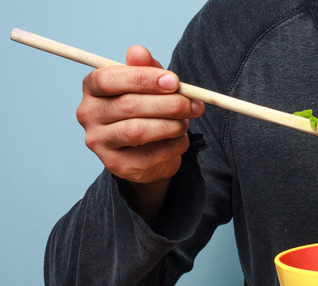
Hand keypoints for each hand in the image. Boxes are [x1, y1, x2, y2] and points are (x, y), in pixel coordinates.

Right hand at [76, 46, 203, 221]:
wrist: (149, 152)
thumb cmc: (148, 110)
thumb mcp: (150, 85)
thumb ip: (147, 68)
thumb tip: (139, 51)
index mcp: (93, 88)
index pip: (109, 79)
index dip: (143, 78)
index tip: (174, 81)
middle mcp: (88, 114)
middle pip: (128, 105)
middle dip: (168, 104)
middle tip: (193, 105)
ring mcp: (99, 142)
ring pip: (138, 131)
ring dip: (171, 125)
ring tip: (185, 122)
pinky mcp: (117, 165)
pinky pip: (150, 155)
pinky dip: (173, 145)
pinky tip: (180, 140)